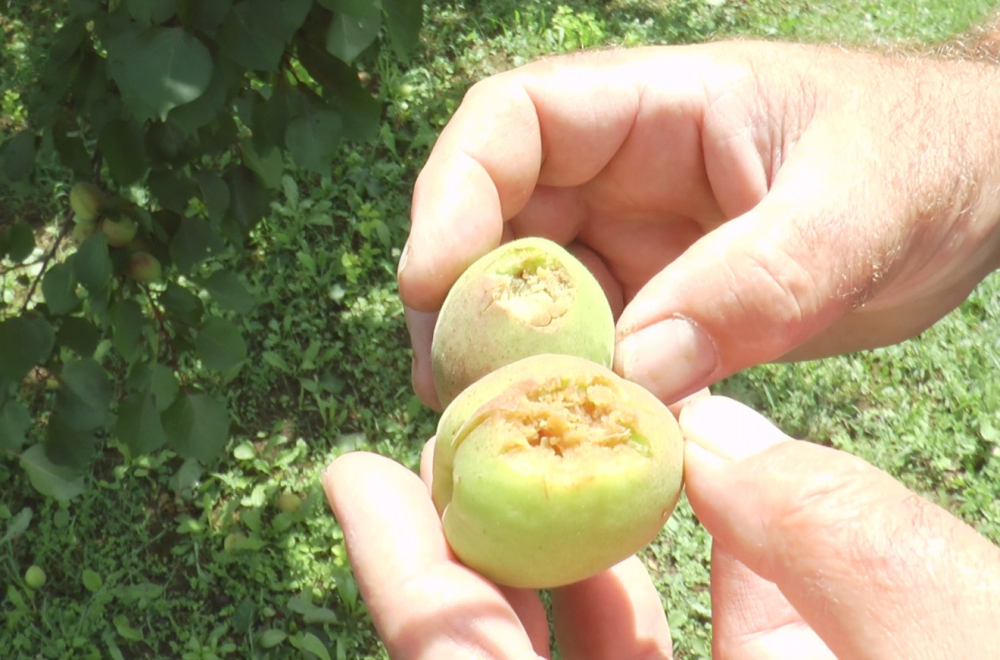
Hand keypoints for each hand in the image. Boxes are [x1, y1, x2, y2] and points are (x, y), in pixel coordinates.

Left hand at [322, 396, 999, 658]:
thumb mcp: (955, 644)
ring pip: (612, 652)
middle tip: (471, 429)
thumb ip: (843, 546)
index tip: (355, 474)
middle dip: (487, 541)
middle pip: (511, 658)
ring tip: (582, 435)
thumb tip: (724, 437)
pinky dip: (708, 566)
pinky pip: (717, 644)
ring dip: (591, 545)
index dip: (405, 583)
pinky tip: (720, 481)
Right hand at [399, 42, 999, 408]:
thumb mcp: (858, 208)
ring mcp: (636, 244)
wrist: (974, 191)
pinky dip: (575, 397)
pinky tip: (573, 451)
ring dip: (509, 365)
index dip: (453, 196)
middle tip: (454, 397)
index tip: (431, 284)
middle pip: (495, 225)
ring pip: (533, 301)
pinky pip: (593, 352)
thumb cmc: (925, 160)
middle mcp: (622, 174)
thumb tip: (634, 371)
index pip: (512, 123)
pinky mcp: (660, 308)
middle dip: (463, 307)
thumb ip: (754, 282)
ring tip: (498, 437)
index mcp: (656, 108)